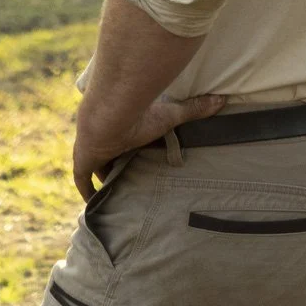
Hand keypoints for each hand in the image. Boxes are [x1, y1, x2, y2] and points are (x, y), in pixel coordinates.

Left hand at [70, 93, 224, 200]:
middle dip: (121, 171)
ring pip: (99, 170)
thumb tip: (223, 99)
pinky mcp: (83, 162)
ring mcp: (94, 151)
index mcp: (126, 130)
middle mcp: (108, 140)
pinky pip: (82, 181)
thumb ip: (195, 109)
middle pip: (114, 159)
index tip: (146, 168)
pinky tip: (94, 207)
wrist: (111, 112)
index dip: (136, 155)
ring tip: (119, 201)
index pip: (130, 145)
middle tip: (135, 189)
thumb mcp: (171, 115)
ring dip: (106, 182)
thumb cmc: (140, 111)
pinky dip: (87, 193)